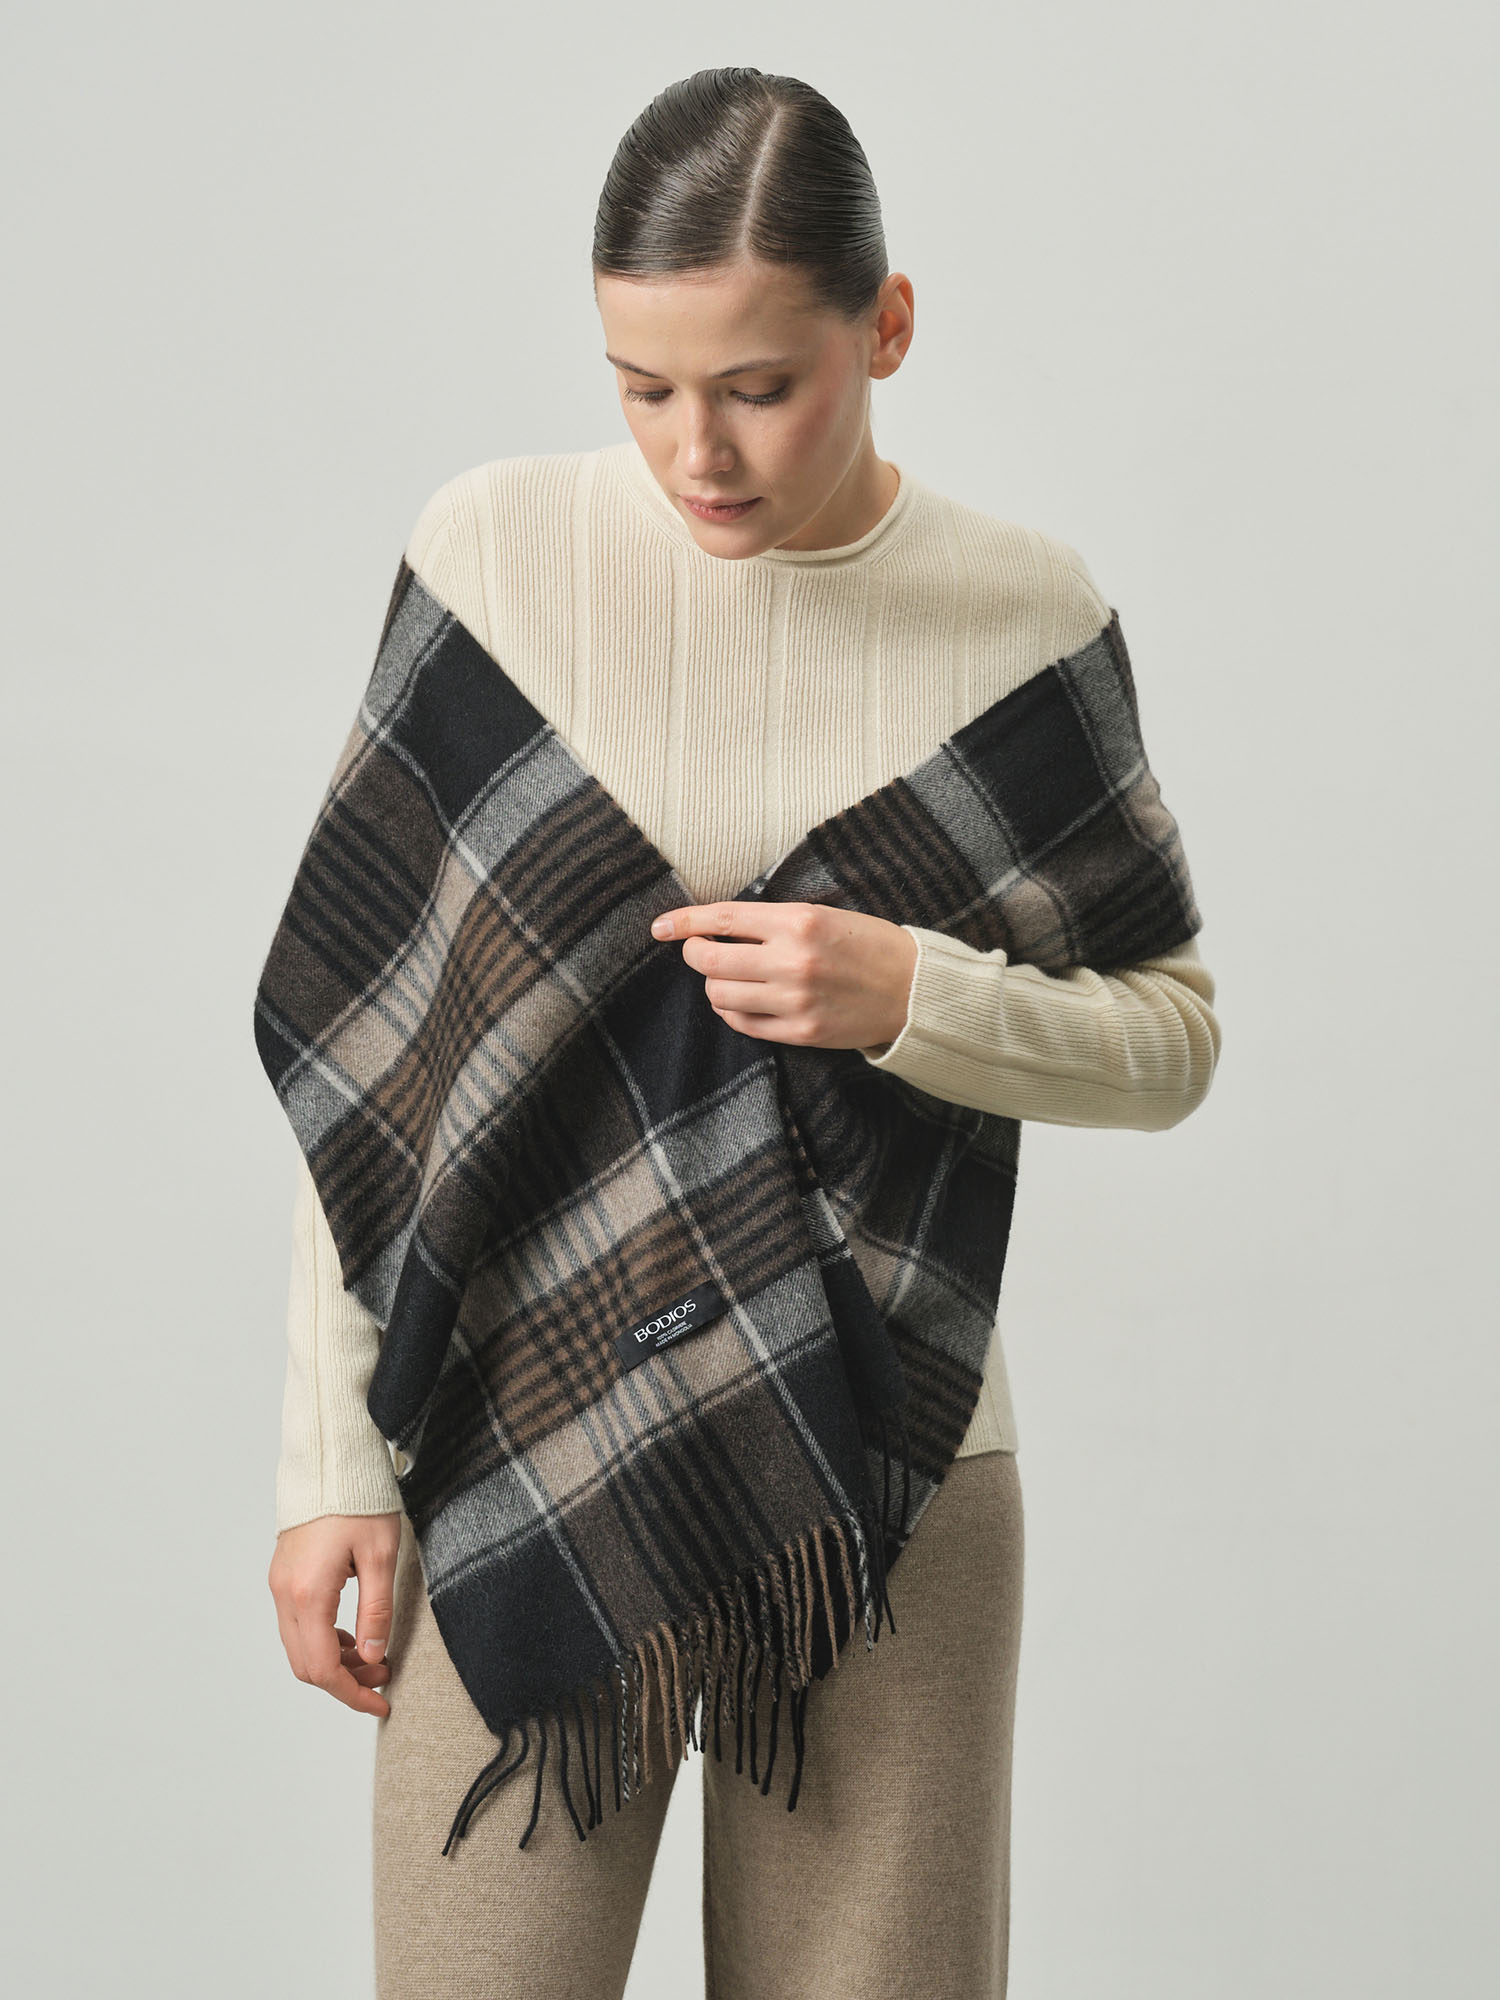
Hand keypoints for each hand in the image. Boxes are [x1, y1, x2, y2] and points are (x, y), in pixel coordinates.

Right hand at [267, 1512, 401, 1716]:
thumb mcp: (380, 1556)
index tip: (381, 1703)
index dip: (352, 1694)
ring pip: (300, 1647)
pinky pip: (298, 1626)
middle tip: (383, 1676)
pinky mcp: (283, 1576)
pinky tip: (353, 1636)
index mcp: (309, 1594)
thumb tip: (374, 1658)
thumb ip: (376, 1611)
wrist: (331, 1462)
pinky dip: (323, 1641)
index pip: (324, 1668)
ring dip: (334, 1663)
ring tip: (375, 1658)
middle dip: (344, 1682)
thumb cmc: (360, 1501)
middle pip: (306, 1665)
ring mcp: (280, 1585)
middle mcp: (285, 1594)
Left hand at [649, 900, 917, 1050]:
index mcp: (799, 921)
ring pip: (720, 995)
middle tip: (699, 951)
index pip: (723, 919)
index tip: (661, 927)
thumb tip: (716, 927)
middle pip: (710, 961)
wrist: (915, 989)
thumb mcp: (824, 915)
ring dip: (714, 985)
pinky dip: (732, 1011)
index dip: (684, 922)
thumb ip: (773, 921)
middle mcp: (793, 961)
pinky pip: (743, 1024)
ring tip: (729, 977)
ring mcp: (795, 1001)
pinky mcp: (801, 1032)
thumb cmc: (868, 945)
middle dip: (694, 954)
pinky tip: (741, 1001)